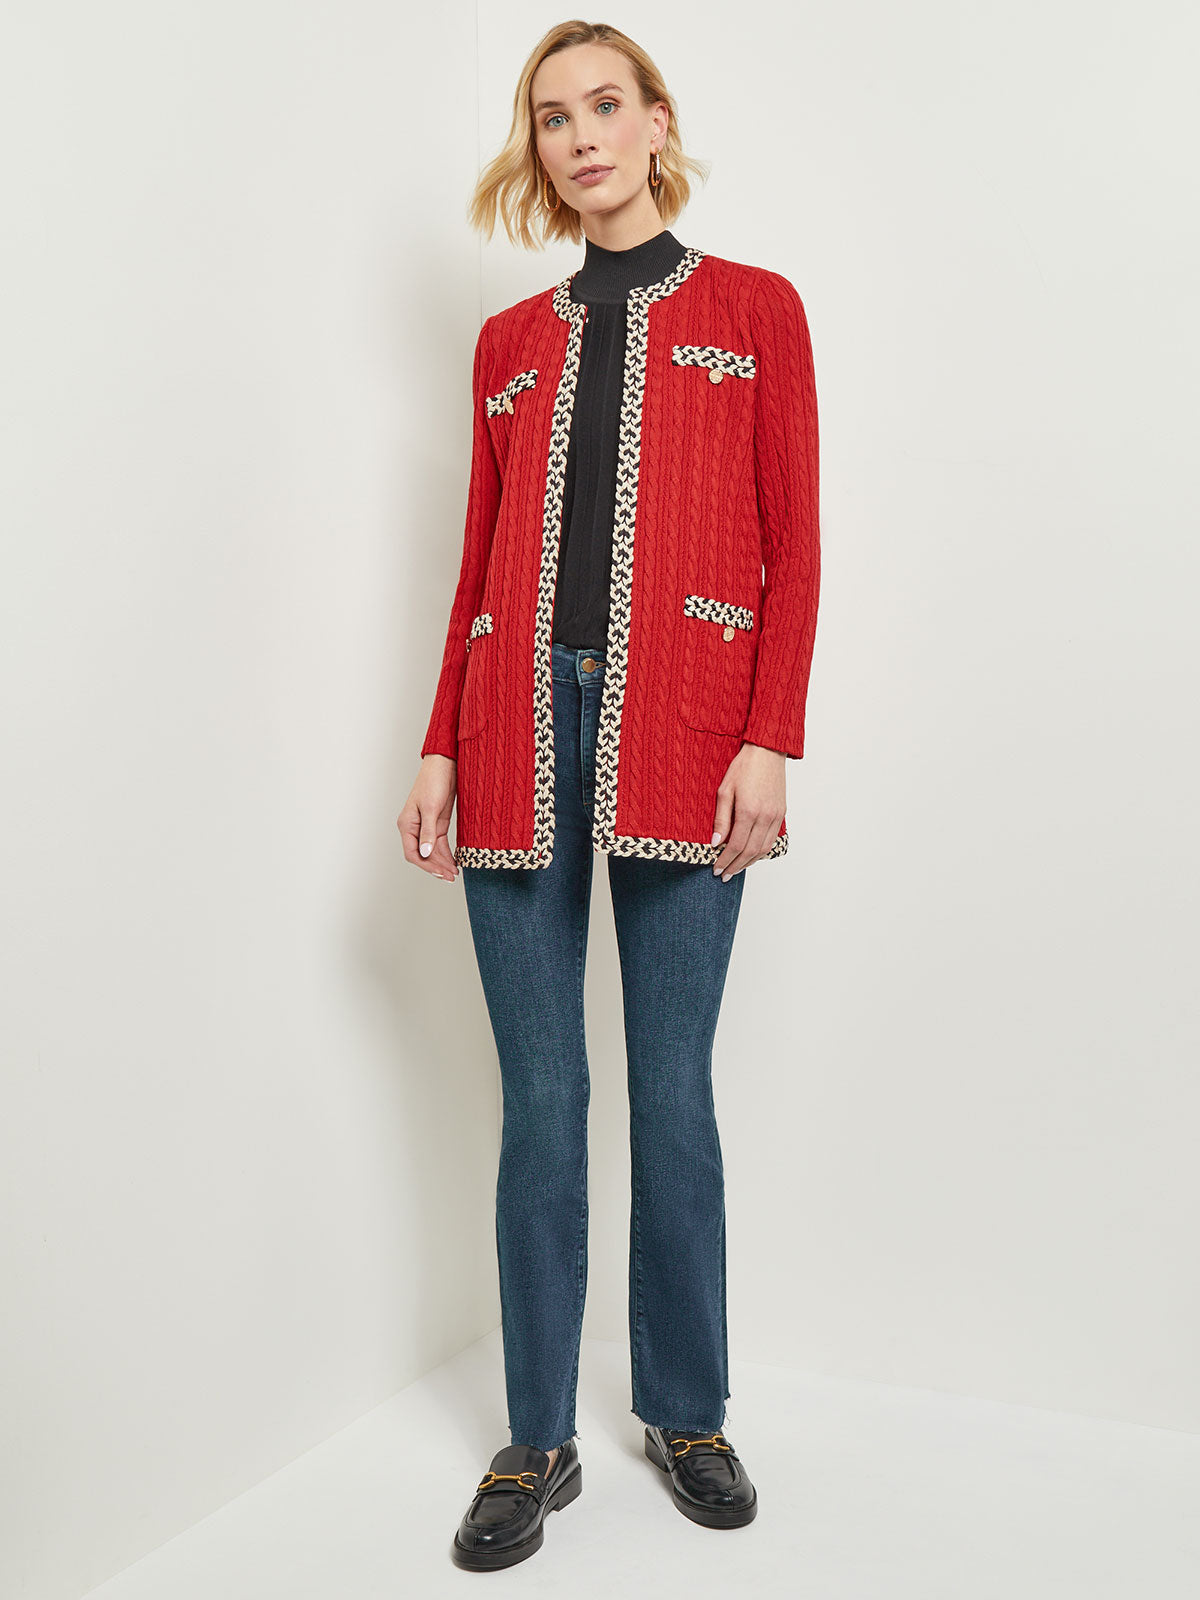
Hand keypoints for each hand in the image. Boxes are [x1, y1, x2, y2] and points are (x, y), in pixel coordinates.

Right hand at [397, 755, 458, 880]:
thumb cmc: (433, 781)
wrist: (444, 765)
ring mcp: (426, 826)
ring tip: (454, 873)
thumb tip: (425, 853)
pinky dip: (446, 853)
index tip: (440, 873)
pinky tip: (454, 861)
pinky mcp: (437, 823)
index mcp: (407, 824)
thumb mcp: (431, 808)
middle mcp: (414, 828)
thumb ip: (428, 832)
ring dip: (442, 862)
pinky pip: (439, 843)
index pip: (413, 853)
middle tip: (451, 877)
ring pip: (432, 851)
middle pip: (423, 855)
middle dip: (436, 867)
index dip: (426, 866)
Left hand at [711, 742, 785, 878]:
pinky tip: (751, 855)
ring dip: (749, 862)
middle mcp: (765, 817)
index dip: (725, 860)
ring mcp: (775, 816)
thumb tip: (716, 842)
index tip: (716, 869)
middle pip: (750, 851)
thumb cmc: (743, 767)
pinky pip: (772, 839)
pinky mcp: (781, 813)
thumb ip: (721, 818)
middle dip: (736, 866)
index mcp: (748, 811)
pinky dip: (761, 851)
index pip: (736, 845)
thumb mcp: (724, 790)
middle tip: (724, 875)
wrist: (767, 751)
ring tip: (736, 868)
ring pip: (763, 848)